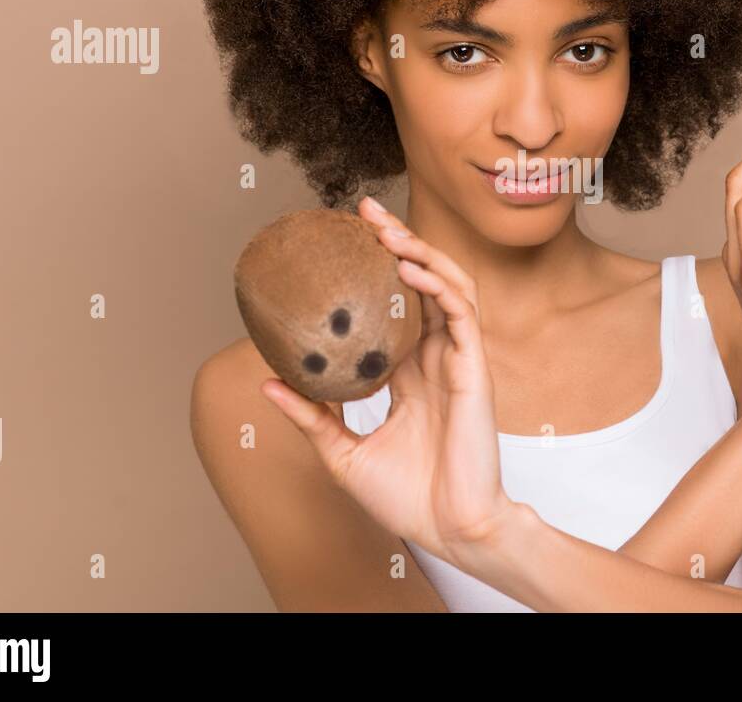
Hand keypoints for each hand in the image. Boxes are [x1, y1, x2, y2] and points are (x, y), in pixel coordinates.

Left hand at [259, 197, 516, 565]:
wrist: (447, 529)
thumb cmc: (405, 498)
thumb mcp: (342, 452)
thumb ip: (311, 415)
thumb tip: (267, 382)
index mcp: (410, 373)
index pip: (396, 304)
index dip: (376, 269)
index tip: (344, 241)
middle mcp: (434, 357)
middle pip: (422, 281)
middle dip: (397, 241)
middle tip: (363, 211)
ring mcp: (456, 359)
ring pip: (446, 285)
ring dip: (420, 252)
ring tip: (386, 229)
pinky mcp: (474, 368)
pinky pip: (459, 313)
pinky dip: (438, 285)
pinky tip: (411, 269)